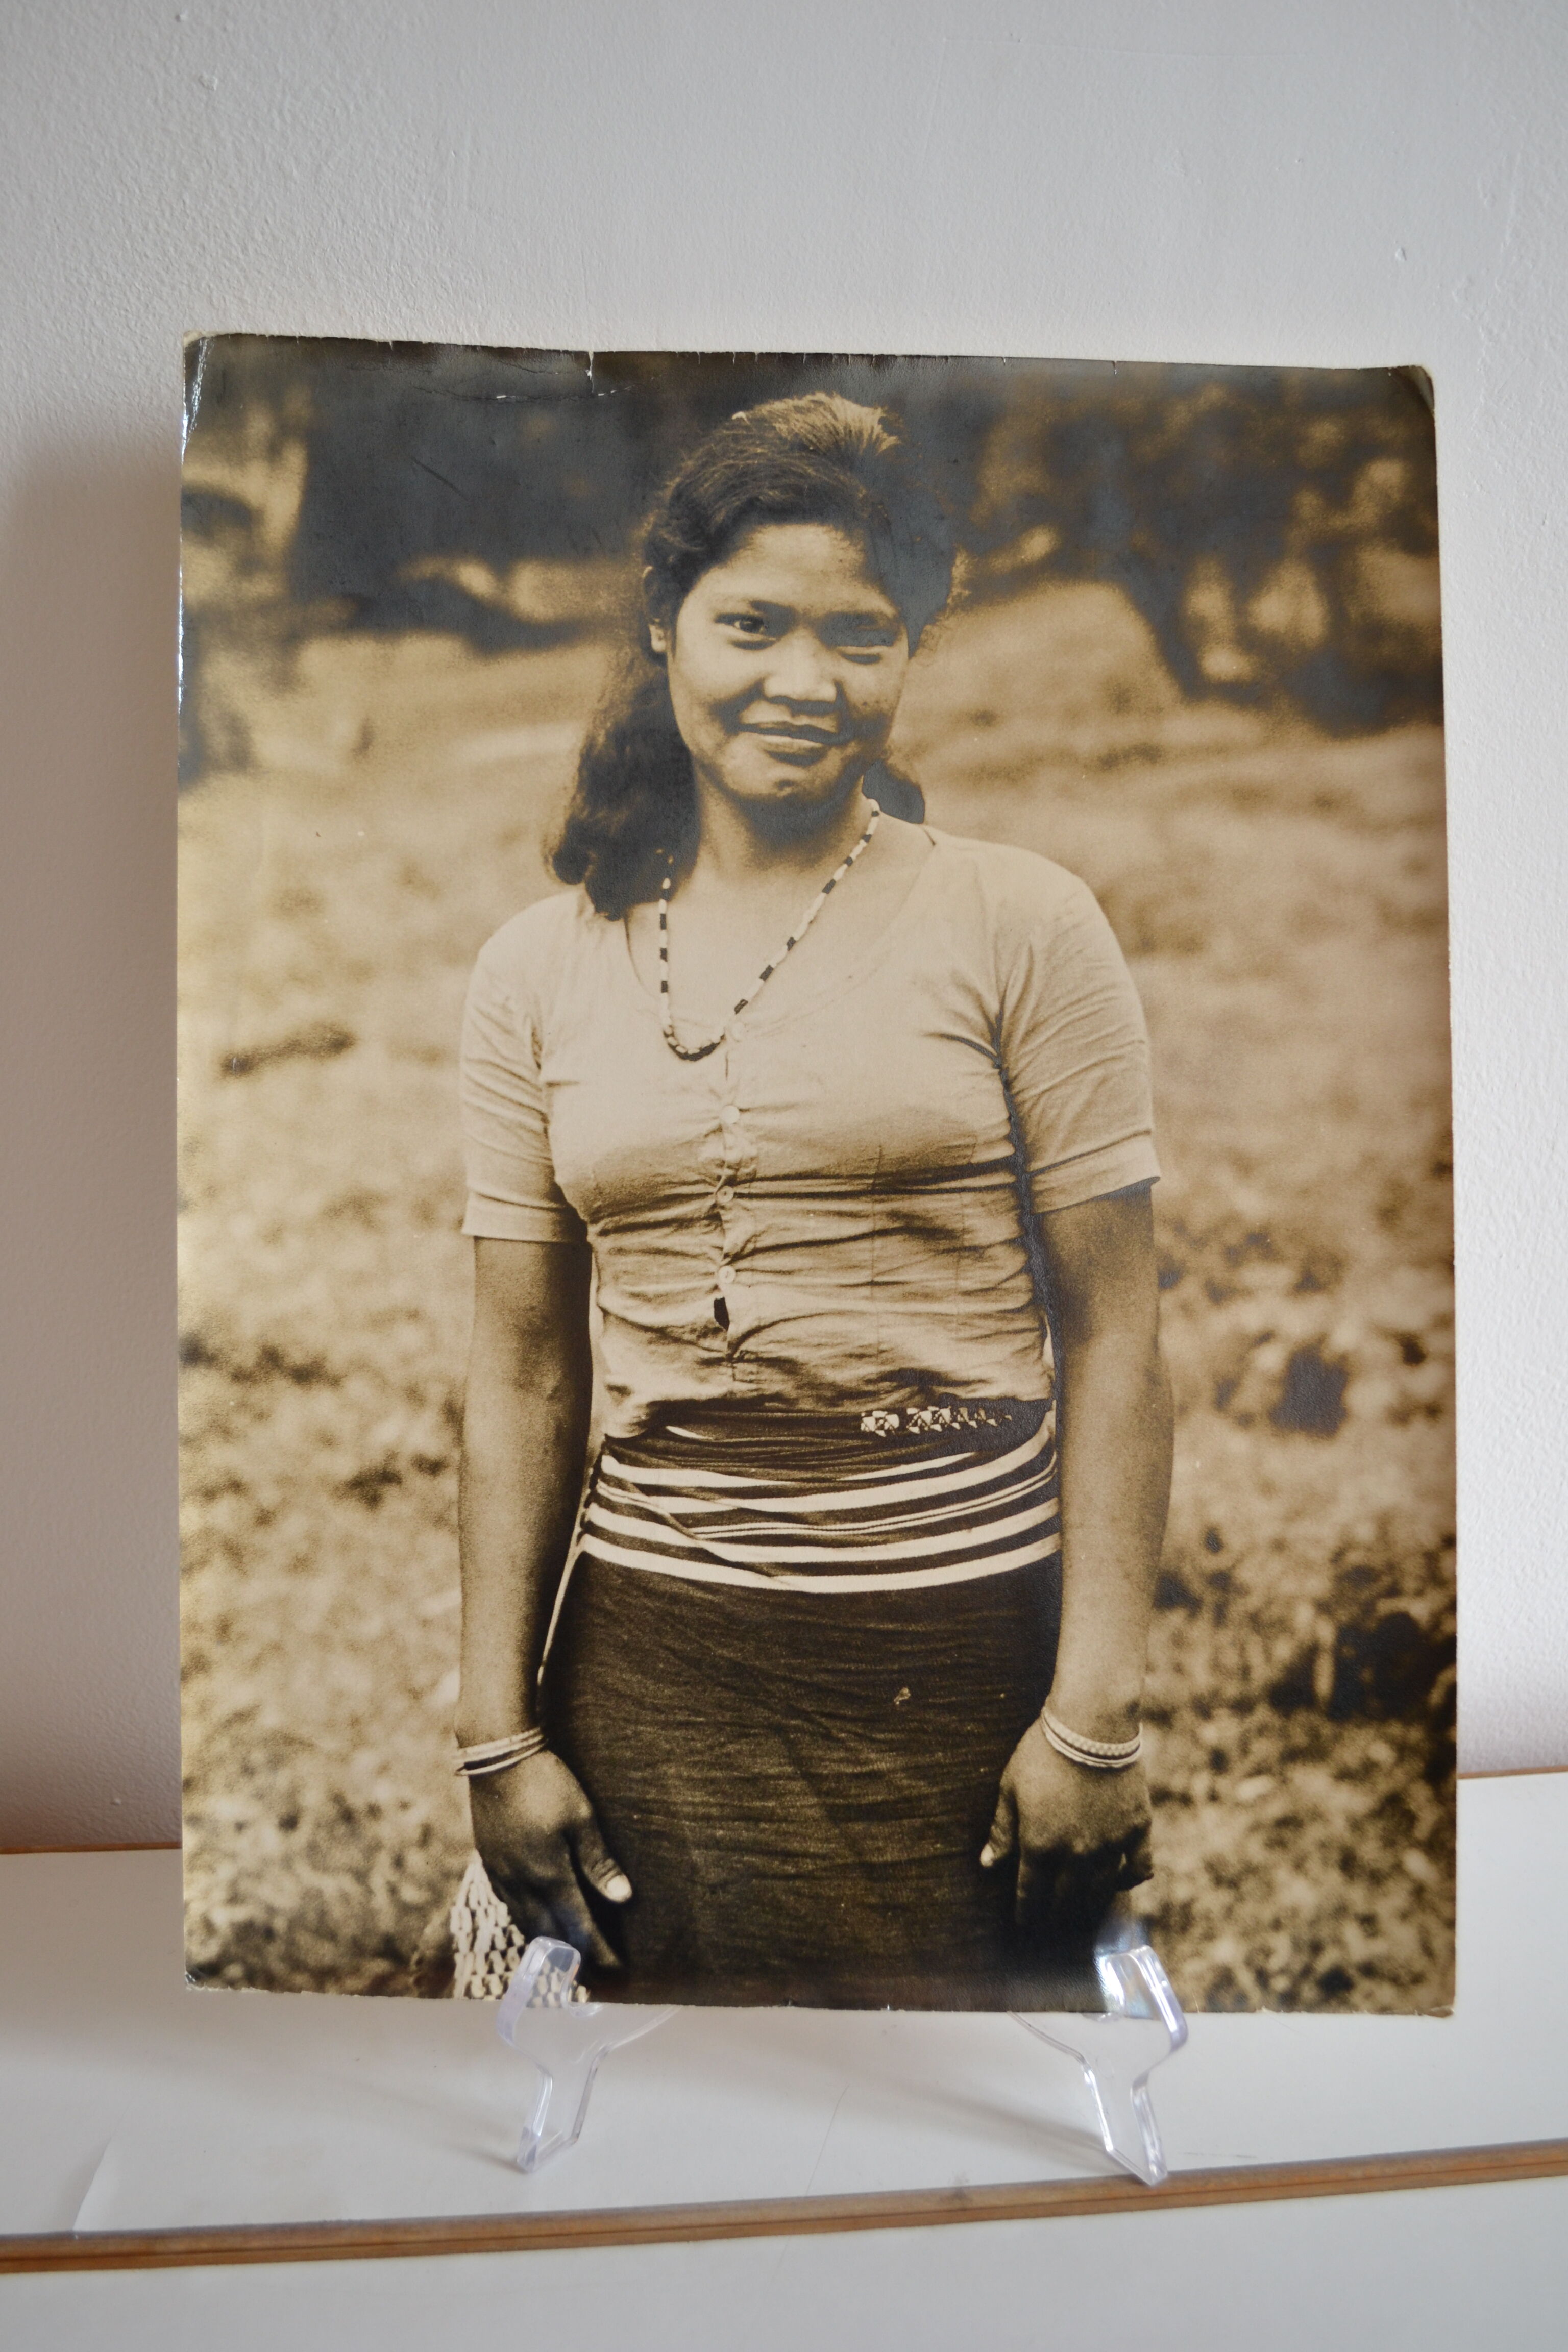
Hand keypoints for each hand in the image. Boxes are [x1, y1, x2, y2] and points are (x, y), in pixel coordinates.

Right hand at [468, 1749, 630, 1968]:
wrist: (497, 1758)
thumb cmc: (546, 1783)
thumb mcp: (581, 1817)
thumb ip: (599, 1861)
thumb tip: (623, 1899)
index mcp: (550, 1875)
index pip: (579, 1927)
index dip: (599, 1951)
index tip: (616, 1968)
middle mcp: (522, 1884)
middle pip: (549, 1936)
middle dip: (572, 1959)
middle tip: (590, 1977)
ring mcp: (501, 1874)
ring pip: (525, 1924)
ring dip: (546, 1946)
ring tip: (563, 1960)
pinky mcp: (489, 1862)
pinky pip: (509, 1906)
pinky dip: (525, 1922)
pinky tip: (532, 1921)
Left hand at [980, 1723, 1152, 1931]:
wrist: (1091, 1724)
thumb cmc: (1043, 1751)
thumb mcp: (1010, 1787)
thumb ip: (1002, 1830)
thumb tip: (987, 1864)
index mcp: (1040, 1845)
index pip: (1031, 1893)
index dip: (1026, 1911)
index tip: (1024, 1922)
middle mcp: (1076, 1854)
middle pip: (1066, 1898)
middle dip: (1056, 1913)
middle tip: (1053, 1920)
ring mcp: (1110, 1845)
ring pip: (1100, 1890)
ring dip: (1089, 1904)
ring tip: (1083, 1909)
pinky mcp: (1137, 1830)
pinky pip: (1138, 1869)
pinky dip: (1129, 1880)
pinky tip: (1120, 1881)